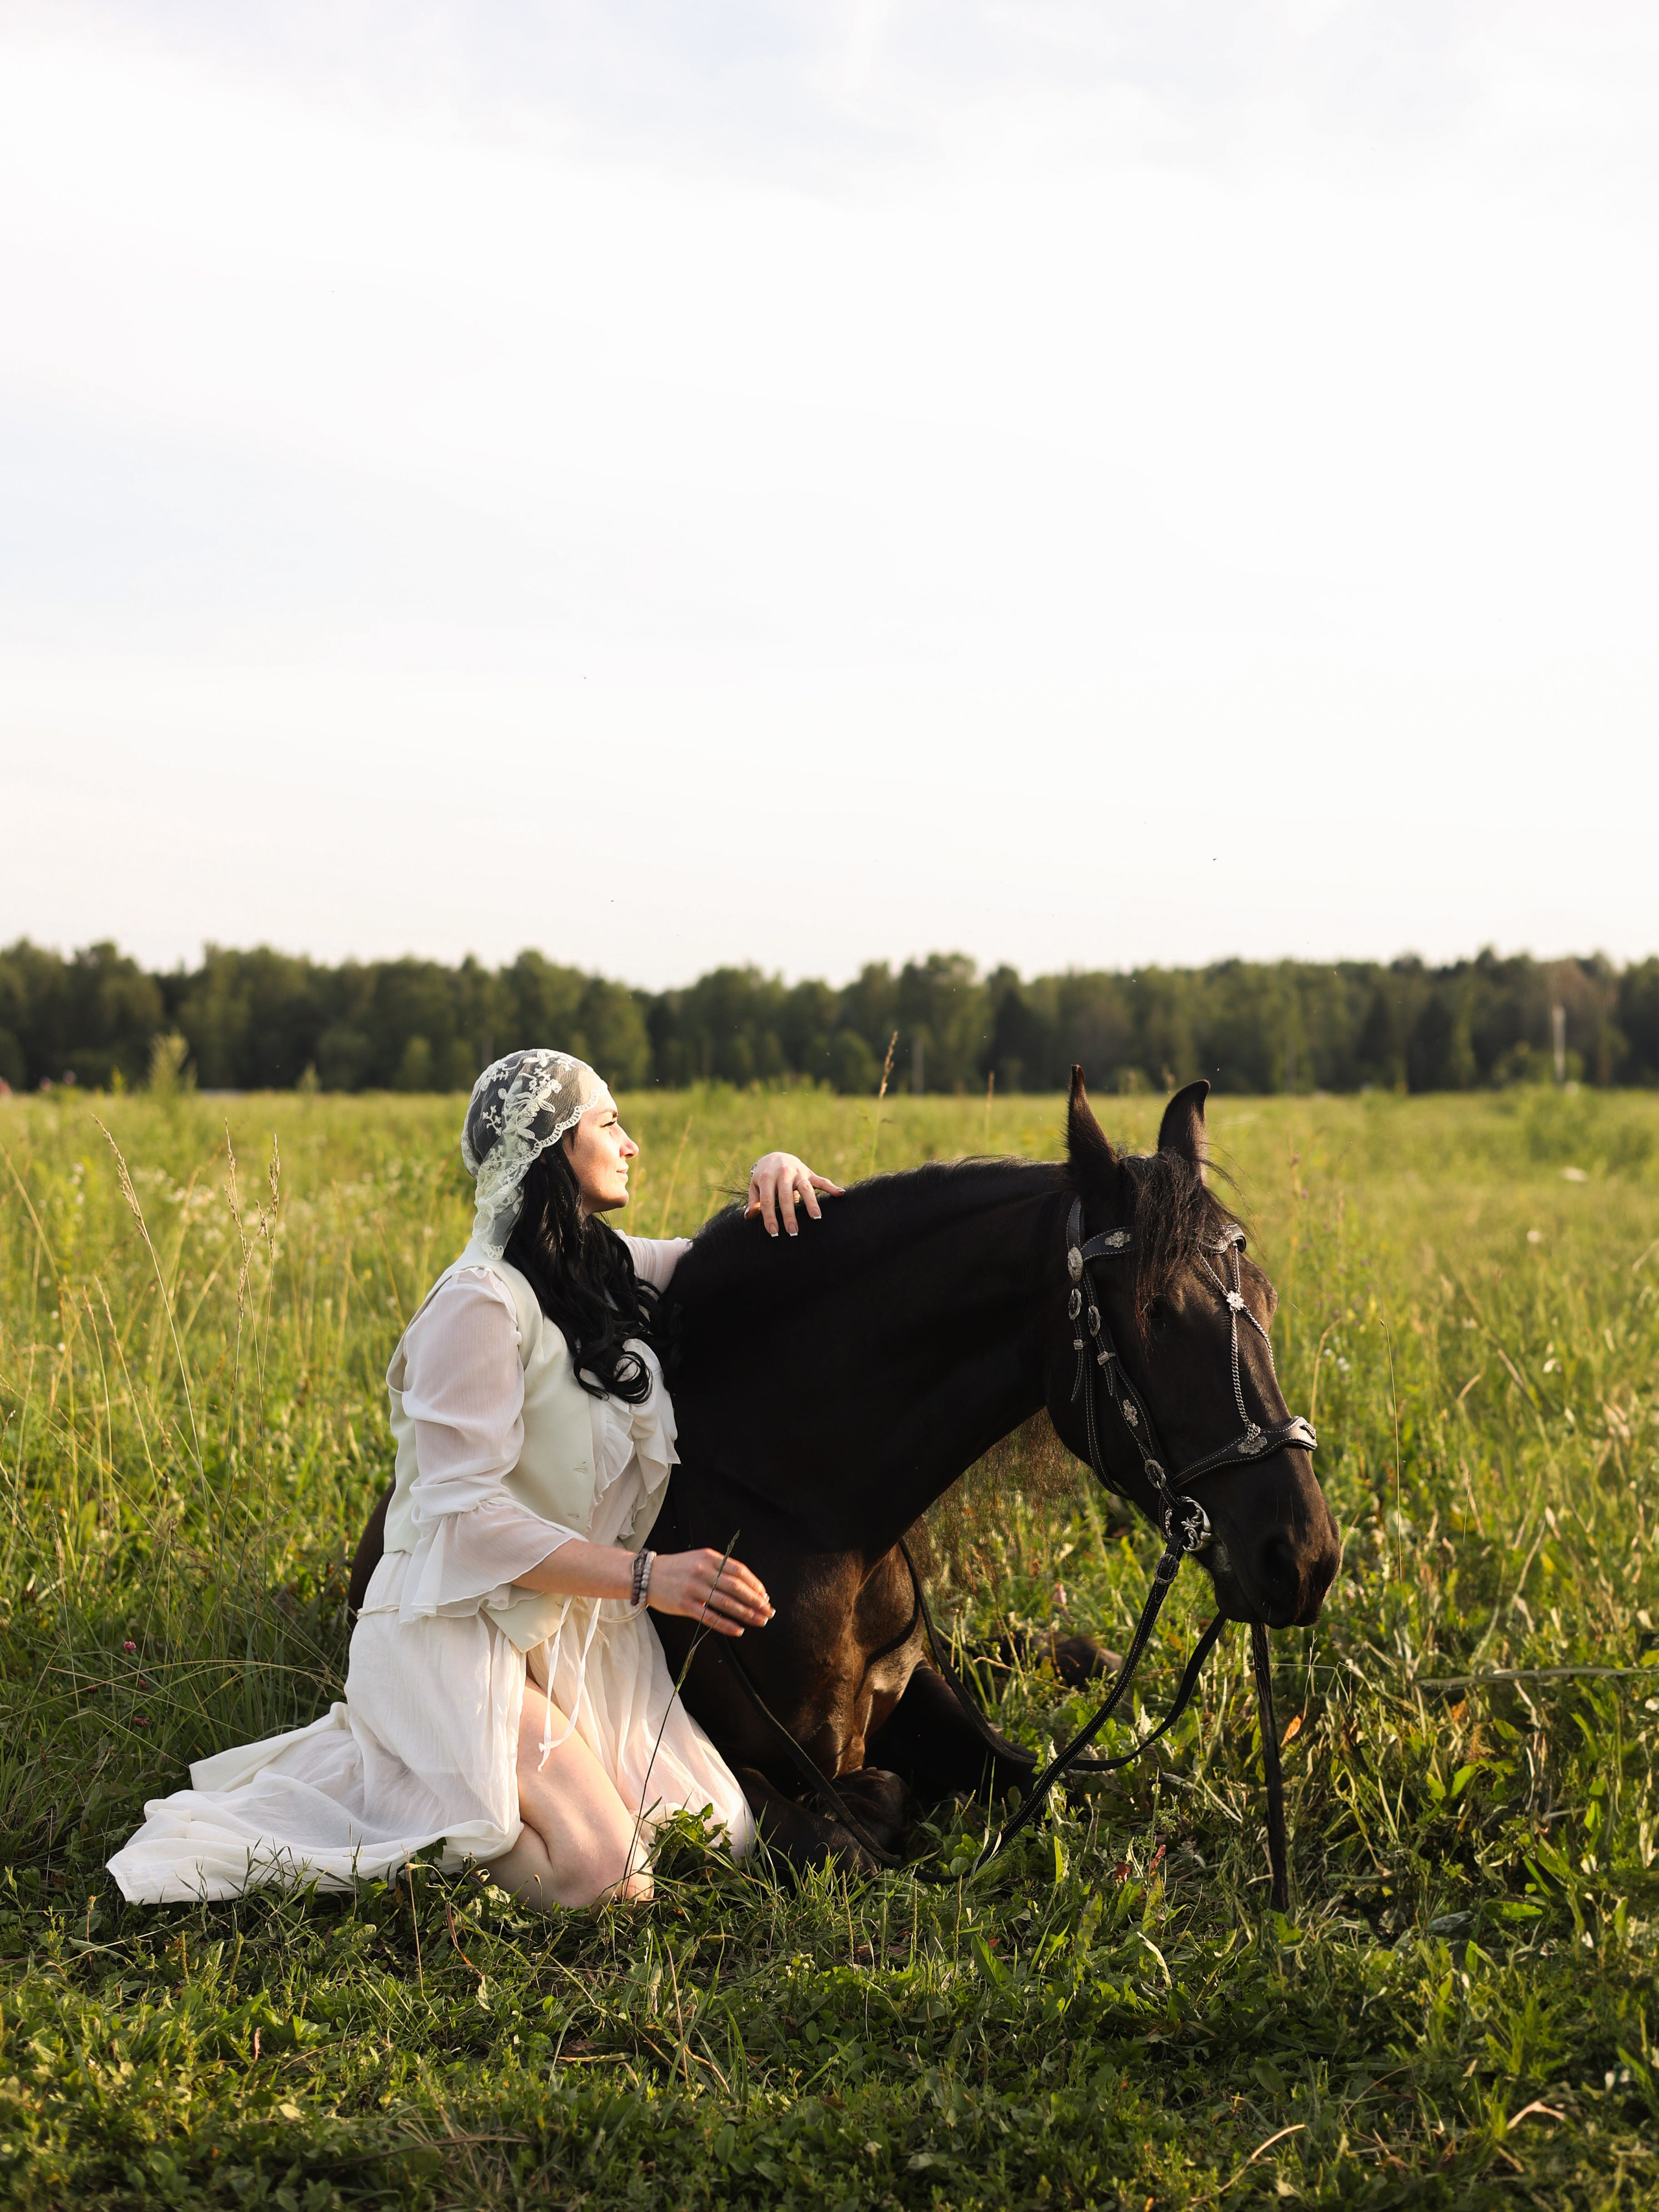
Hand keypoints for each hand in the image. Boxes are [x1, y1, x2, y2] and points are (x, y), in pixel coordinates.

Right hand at [648, 1548, 773, 1636]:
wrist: (646, 1576)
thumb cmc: (678, 1568)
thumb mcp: (699, 1559)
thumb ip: (720, 1568)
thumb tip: (746, 1586)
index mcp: (709, 1557)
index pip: (739, 1571)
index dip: (755, 1585)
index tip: (765, 1596)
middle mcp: (702, 1571)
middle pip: (736, 1588)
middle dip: (756, 1601)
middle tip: (769, 1612)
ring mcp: (693, 1588)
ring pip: (726, 1603)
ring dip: (746, 1614)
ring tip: (760, 1621)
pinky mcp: (684, 1605)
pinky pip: (709, 1617)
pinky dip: (726, 1624)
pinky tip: (738, 1630)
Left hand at [745, 1151, 844, 1237]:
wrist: (775, 1156)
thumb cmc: (764, 1176)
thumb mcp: (755, 1186)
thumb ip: (753, 1201)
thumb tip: (749, 1216)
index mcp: (767, 1178)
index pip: (767, 1200)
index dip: (770, 1217)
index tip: (773, 1232)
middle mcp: (783, 1173)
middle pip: (786, 1196)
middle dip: (789, 1215)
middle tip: (793, 1231)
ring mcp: (798, 1173)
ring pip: (806, 1188)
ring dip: (811, 1202)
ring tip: (816, 1217)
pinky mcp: (809, 1173)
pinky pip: (821, 1180)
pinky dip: (831, 1187)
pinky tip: (840, 1194)